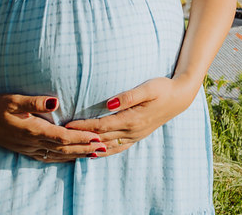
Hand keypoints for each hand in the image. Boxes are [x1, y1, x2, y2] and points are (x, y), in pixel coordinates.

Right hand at [0, 94, 104, 162]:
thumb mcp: (13, 99)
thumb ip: (33, 101)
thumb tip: (54, 101)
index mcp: (33, 130)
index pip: (62, 137)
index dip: (80, 138)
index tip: (96, 137)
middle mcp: (33, 142)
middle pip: (63, 148)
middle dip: (84, 148)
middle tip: (103, 147)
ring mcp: (29, 148)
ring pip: (58, 155)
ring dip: (76, 154)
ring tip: (94, 153)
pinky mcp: (26, 150)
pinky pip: (49, 157)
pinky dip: (63, 158)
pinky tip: (72, 157)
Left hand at [63, 77, 195, 155]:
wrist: (180, 97)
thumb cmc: (163, 88)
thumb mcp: (148, 88)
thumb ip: (128, 96)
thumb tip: (109, 103)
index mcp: (132, 119)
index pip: (101, 126)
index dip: (83, 127)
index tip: (66, 125)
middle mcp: (132, 131)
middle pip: (101, 138)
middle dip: (81, 139)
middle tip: (62, 138)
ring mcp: (135, 136)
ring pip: (107, 146)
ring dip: (89, 148)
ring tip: (72, 149)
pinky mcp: (137, 136)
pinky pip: (117, 148)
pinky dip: (103, 152)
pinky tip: (93, 153)